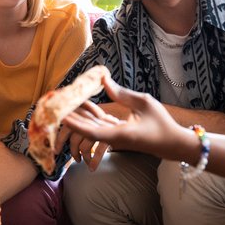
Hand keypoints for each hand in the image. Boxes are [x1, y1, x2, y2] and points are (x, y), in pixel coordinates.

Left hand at [63, 79, 189, 160]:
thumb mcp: (144, 103)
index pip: (92, 132)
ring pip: (88, 130)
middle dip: (69, 119)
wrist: (172, 143)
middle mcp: (113, 139)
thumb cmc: (161, 123)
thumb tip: (103, 80)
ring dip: (75, 119)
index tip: (62, 116)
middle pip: (85, 132)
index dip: (75, 124)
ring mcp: (113, 139)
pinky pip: (96, 129)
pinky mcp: (115, 137)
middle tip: (53, 106)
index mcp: (120, 134)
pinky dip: (86, 120)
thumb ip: (122, 93)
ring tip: (61, 105)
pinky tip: (78, 109)